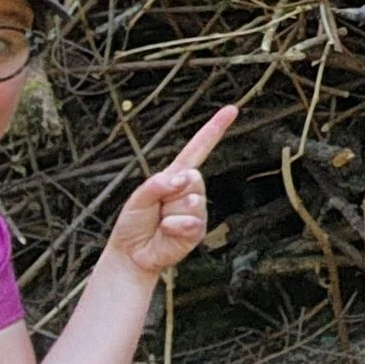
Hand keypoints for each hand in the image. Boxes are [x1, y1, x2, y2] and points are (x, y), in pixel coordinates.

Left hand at [106, 105, 235, 277]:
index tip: (232, 110)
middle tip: (159, 206)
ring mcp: (196, 210)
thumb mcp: (138, 197)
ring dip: (171, 213)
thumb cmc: (133, 223)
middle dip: (173, 192)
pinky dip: (175, 227)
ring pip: (193, 201)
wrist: (132, 253)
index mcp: (176, 175)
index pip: (198, 148)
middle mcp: (190, 190)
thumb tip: (183, 179)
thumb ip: (158, 184)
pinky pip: (192, 222)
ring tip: (161, 221)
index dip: (215, 129)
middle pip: (195, 178)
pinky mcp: (198, 230)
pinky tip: (166, 231)